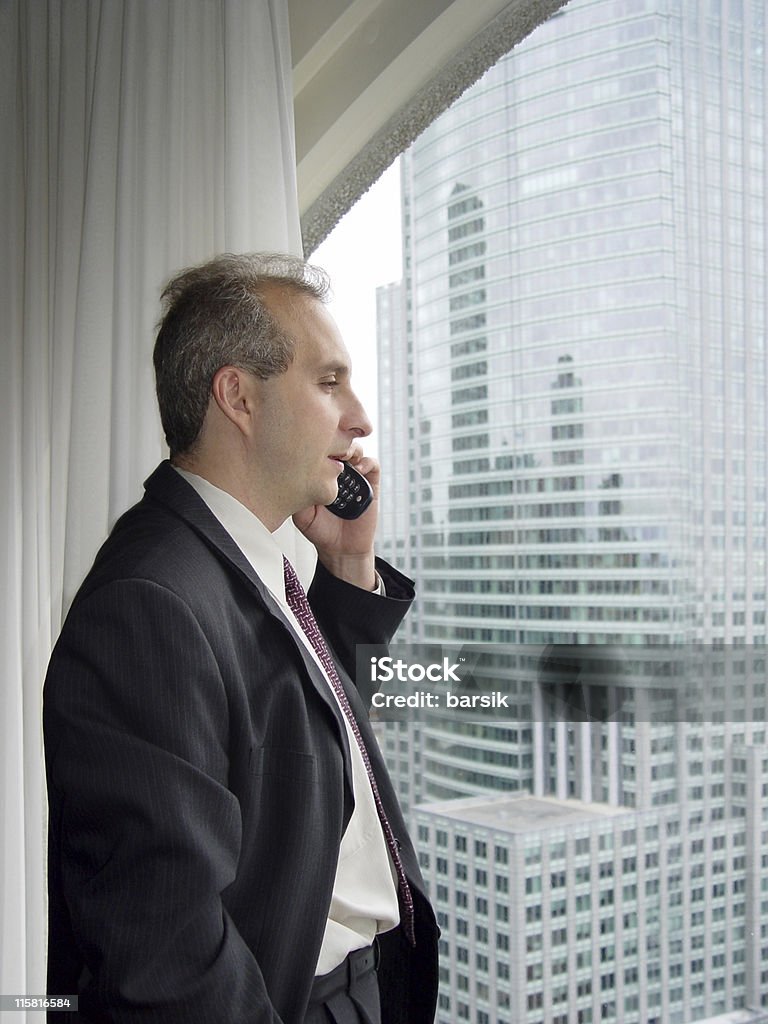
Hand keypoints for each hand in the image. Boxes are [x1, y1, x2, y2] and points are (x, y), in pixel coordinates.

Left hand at [293, 447, 379, 589]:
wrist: (340, 548)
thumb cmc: (320, 530)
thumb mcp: (300, 513)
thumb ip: (297, 493)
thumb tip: (292, 475)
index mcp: (319, 472)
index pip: (319, 447)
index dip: (316, 441)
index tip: (309, 444)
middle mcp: (337, 470)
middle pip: (338, 442)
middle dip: (334, 439)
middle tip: (327, 446)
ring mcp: (354, 475)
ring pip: (355, 448)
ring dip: (349, 448)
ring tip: (342, 457)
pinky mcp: (370, 484)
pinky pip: (373, 464)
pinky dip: (366, 462)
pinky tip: (357, 470)